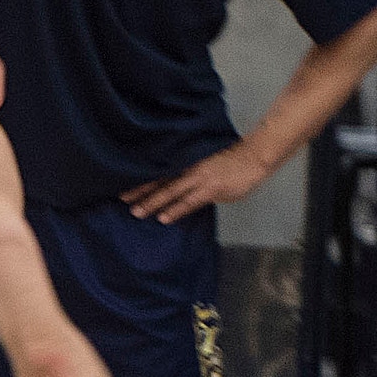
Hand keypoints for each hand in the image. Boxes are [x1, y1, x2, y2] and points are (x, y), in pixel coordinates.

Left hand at [122, 143, 270, 223]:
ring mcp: (200, 179)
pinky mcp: (211, 189)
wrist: (253, 158)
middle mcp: (190, 167)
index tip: (126, 186)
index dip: (142, 178)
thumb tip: (182, 181)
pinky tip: (164, 218)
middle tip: (122, 199)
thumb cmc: (232, 157)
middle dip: (141, 191)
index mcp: (188, 159)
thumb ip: (193, 170)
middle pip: (160, 179)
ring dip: (153, 202)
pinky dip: (176, 210)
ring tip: (137, 212)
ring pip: (170, 191)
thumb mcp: (207, 158)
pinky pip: (189, 202)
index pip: (160, 169)